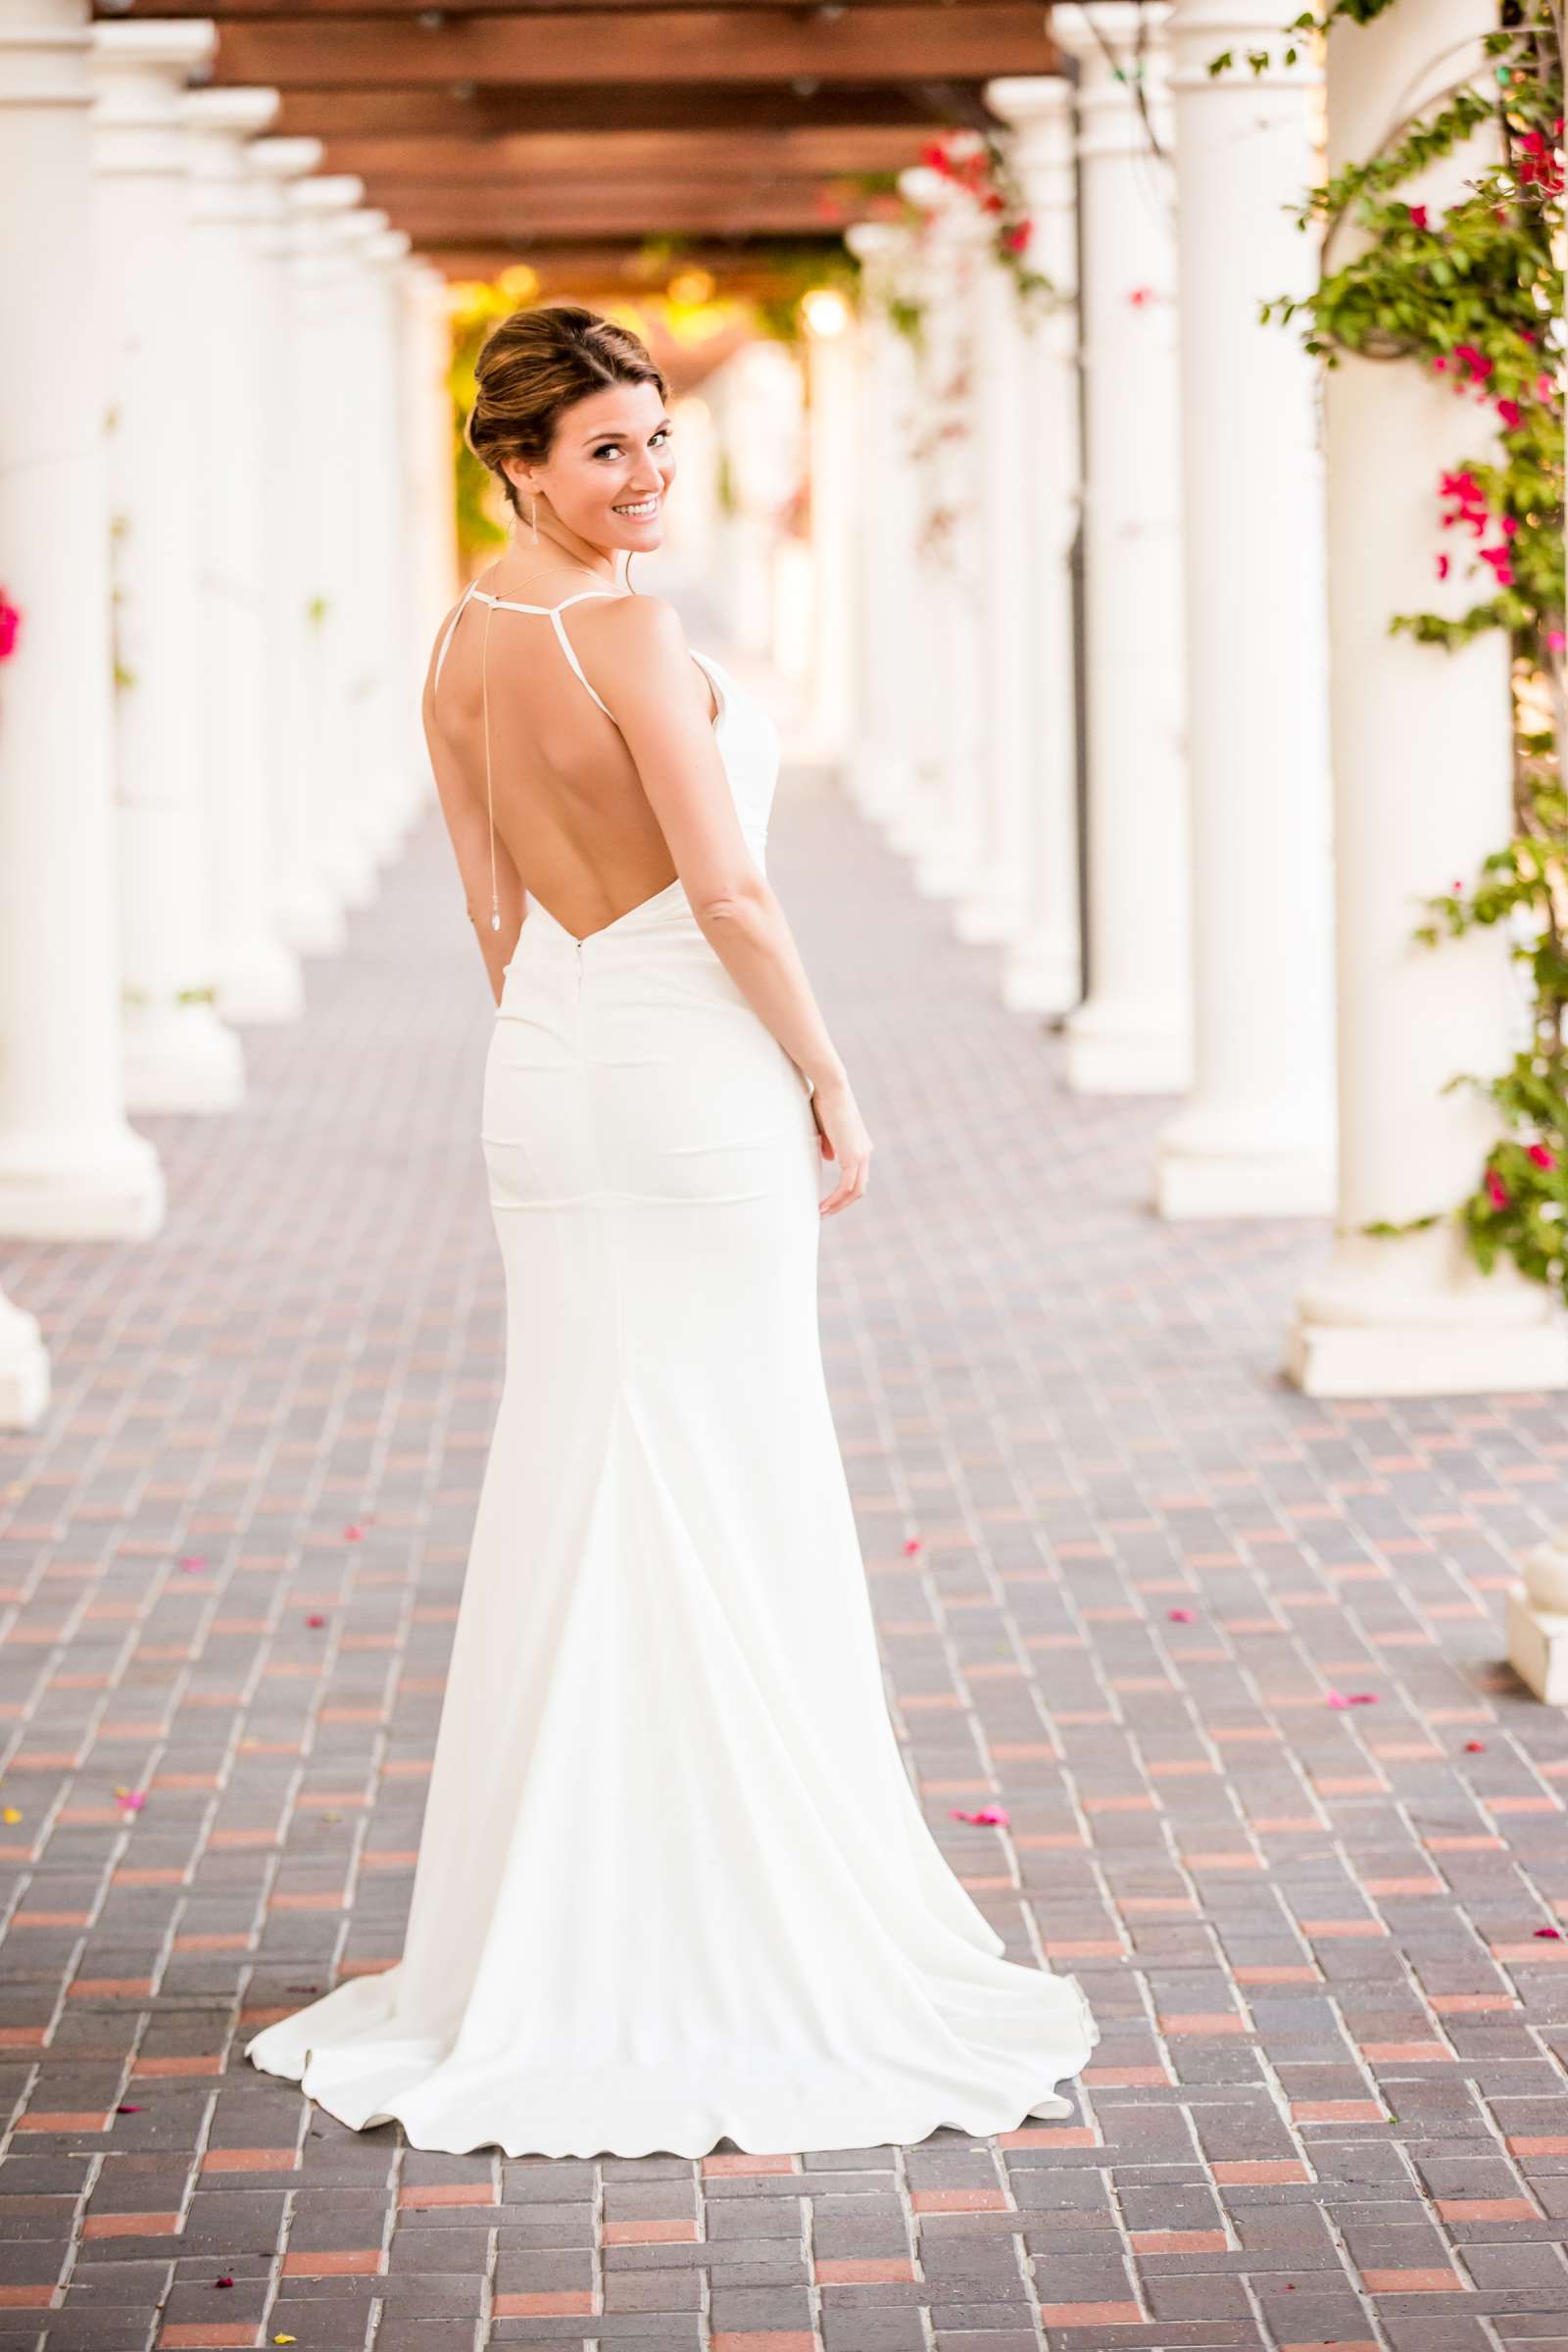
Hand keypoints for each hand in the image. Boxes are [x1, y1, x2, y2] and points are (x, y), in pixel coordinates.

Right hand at [809, 1075, 871, 1215]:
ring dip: (838, 1206)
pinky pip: (846, 1186)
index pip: (857, 1177)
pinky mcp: (853, 1156)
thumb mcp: (826, 1128)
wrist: (832, 1088)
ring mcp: (861, 1155)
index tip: (827, 1201)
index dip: (844, 1192)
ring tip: (821, 1213)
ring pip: (855, 1191)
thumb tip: (829, 1159)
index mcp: (861, 1146)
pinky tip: (822, 1206)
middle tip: (824, 1213)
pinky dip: (835, 1199)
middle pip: (859, 1189)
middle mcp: (865, 1153)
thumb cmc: (825, 1102)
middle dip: (842, 1204)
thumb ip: (830, 1145)